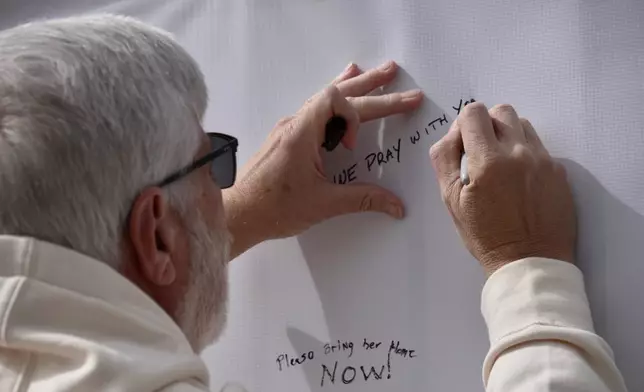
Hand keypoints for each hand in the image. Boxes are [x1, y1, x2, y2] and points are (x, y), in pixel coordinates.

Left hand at [225, 61, 423, 257]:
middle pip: (336, 95)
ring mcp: (288, 130)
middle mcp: (293, 125)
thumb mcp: (322, 205)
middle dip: (372, 88)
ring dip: (353, 88)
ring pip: (324, 100)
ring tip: (377, 75)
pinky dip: (335, 102)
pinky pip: (314, 110)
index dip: (352, 116)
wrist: (237, 215)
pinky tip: (342, 92)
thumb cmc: (272, 208)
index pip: (333, 99)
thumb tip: (395, 204)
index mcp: (300, 134)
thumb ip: (362, 200)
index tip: (351, 145)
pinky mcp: (286, 139)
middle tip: (397, 76)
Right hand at [429, 103, 575, 275]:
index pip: (474, 113)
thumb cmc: (486, 236)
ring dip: (508, 136)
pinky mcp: (559, 171)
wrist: (530, 262)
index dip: (463, 125)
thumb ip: (445, 160)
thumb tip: (452, 135)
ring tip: (501, 164)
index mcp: (488, 161)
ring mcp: (543, 161)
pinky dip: (526, 154)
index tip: (463, 145)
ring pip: (523, 125)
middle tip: (480, 152)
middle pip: (501, 111)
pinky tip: (519, 180)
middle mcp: (519, 153)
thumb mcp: (452, 201)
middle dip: (486, 125)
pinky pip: (540, 147)